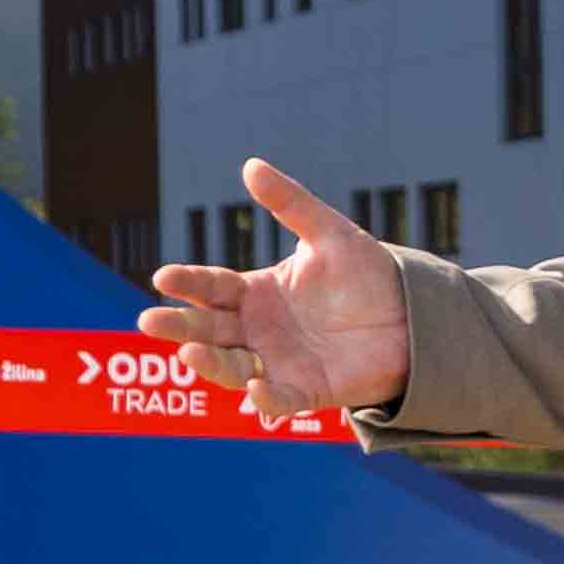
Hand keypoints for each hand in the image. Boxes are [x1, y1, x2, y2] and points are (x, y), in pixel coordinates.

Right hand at [141, 160, 412, 423]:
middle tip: (150, 320)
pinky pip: (280, 398)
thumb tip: (251, 165)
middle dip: (180, 325)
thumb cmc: (365, 273)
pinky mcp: (308, 390)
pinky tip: (255, 389)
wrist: (413, 315)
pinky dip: (266, 398)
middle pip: (209, 329)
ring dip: (210, 362)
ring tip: (188, 351)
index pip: (212, 288)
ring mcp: (278, 362)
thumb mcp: (329, 233)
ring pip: (233, 367)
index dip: (187, 283)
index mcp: (256, 293)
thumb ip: (291, 203)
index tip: (163, 276)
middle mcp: (258, 331)